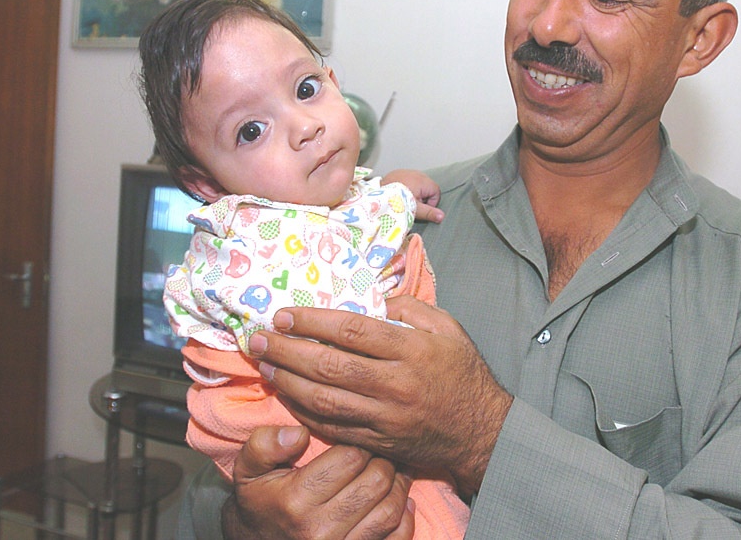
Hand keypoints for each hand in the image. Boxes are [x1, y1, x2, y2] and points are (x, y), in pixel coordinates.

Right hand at [222, 426, 415, 539]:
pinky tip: (400, 501)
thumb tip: (299, 434)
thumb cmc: (259, 503)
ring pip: (390, 510)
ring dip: (398, 486)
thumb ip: (264, 444)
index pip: (351, 457)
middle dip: (382, 461)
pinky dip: (406, 519)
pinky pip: (396, 539)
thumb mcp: (249, 470)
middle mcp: (320, 530)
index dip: (359, 442)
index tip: (356, 442)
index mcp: (296, 500)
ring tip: (391, 472)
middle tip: (377, 454)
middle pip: (376, 481)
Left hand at [249, 298, 512, 494]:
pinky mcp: (377, 441)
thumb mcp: (447, 328)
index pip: (351, 331)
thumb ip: (410, 307)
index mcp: (412, 349)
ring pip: (324, 399)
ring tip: (266, 364)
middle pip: (329, 365)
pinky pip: (332, 427)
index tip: (285, 315)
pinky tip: (287, 395)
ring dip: (288, 380)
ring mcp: (384, 417)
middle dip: (287, 350)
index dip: (312, 322)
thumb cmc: (462, 372)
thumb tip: (371, 298)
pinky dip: (303, 412)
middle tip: (260, 338)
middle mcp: (395, 384)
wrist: (480, 431)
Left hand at [381, 169, 442, 222]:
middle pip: (427, 188)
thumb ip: (429, 212)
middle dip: (422, 198)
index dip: (430, 203)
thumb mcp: (415, 209)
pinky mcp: (399, 172)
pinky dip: (406, 187)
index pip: (436, 193)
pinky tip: (398, 194)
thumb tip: (443, 216)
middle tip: (411, 205)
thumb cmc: (398, 201)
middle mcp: (418, 173)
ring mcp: (408, 171)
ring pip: (418, 184)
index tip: (420, 208)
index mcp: (424, 181)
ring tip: (404, 200)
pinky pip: (408, 180)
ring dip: (414, 192)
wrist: (377, 194)